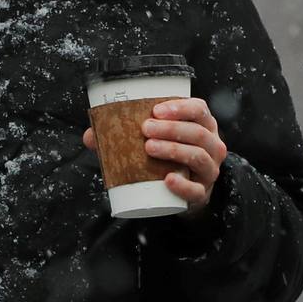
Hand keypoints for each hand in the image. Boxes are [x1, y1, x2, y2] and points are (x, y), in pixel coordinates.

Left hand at [83, 97, 226, 213]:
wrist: (183, 193)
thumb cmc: (167, 158)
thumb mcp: (155, 141)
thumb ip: (124, 136)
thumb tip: (90, 135)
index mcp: (203, 126)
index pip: (199, 109)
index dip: (180, 107)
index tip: (156, 109)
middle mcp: (212, 146)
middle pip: (199, 133)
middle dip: (172, 128)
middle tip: (146, 128)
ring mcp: (209, 171)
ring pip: (199, 157)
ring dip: (174, 149)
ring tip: (149, 148)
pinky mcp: (202, 194)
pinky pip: (196, 190)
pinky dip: (183, 185)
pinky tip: (167, 179)